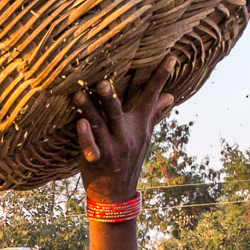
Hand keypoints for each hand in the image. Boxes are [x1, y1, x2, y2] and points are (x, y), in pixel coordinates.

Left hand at [72, 55, 177, 201]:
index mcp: (139, 125)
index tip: (171, 57)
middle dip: (111, 98)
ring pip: (98, 125)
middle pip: (118, 112)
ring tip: (78, 94)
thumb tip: (171, 95)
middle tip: (103, 82)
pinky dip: (84, 137)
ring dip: (88, 110)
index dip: (161, 77)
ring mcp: (112, 148)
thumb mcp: (143, 136)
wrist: (117, 193)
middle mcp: (126, 135)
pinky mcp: (97, 160)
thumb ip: (154, 113)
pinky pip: (90, 147)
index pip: (151, 97)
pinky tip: (79, 123)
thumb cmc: (128, 157)